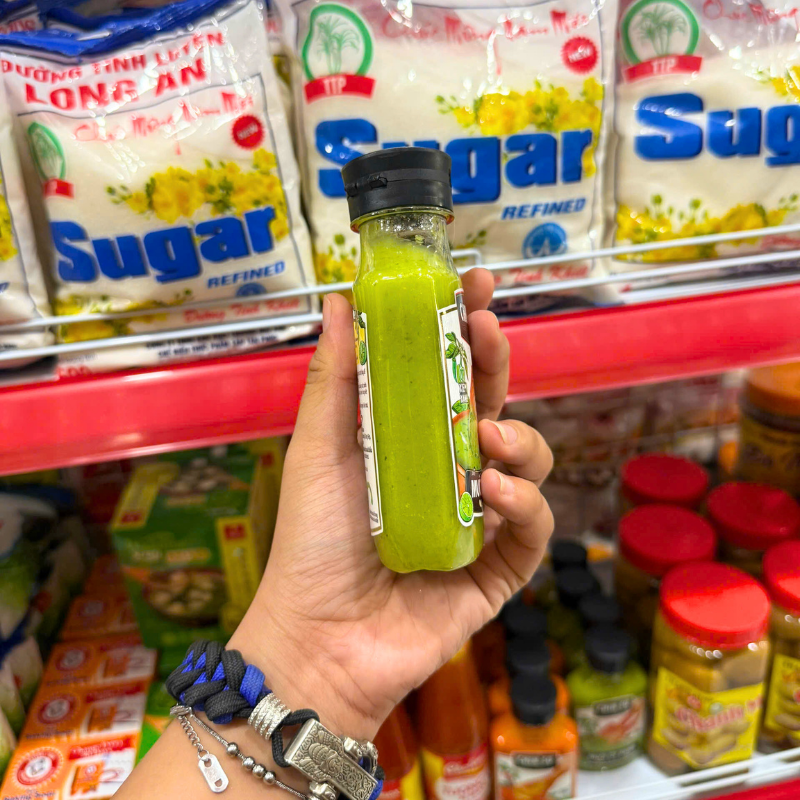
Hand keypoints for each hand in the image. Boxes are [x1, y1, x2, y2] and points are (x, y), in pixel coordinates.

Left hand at [230, 268, 553, 738]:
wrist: (318, 638)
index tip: (472, 283)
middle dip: (497, 360)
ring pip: (529, 457)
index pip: (448, 372)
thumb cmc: (313, 542)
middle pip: (493, 402)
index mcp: (411, 438)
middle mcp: (451, 469)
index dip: (463, 327)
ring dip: (518, 438)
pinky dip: (524, 502)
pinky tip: (493, 492)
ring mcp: (480, 516)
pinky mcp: (499, 565)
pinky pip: (533, 525)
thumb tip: (337, 300)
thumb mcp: (319, 450)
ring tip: (486, 438)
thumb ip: (335, 378)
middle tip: (486, 329)